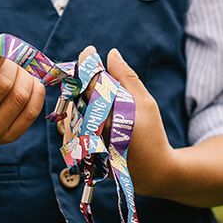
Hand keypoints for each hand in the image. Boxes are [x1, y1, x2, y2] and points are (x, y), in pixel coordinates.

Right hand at [0, 48, 46, 146]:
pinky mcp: (8, 137)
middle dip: (10, 65)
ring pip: (20, 96)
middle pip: (3, 85)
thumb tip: (0, 51)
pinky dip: (35, 91)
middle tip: (7, 60)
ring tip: (17, 71)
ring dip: (24, 76)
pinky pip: (32, 111)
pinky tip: (27, 83)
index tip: (0, 46)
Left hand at [59, 46, 176, 197]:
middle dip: (84, 78)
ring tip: (100, 97)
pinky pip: (70, 122)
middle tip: (95, 71)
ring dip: (81, 96)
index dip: (87, 61)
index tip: (90, 51)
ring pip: (72, 106)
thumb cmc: (151, 134)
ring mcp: (83, 139)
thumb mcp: (144, 103)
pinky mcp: (79, 148)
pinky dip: (80, 112)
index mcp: (109, 113)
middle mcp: (92, 126)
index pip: (89, 80)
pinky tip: (94, 113)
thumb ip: (126, 77)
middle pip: (78, 91)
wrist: (151, 172)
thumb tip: (111, 53)